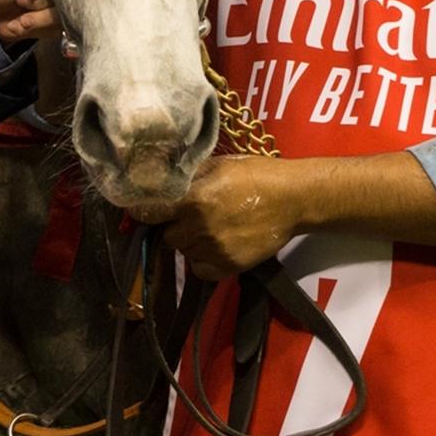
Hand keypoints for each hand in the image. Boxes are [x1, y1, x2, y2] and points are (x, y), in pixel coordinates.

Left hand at [128, 155, 301, 280]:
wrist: (291, 199)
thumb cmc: (254, 174)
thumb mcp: (217, 165)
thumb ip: (187, 177)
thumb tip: (159, 181)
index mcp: (193, 198)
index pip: (148, 212)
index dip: (143, 211)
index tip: (144, 210)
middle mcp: (198, 226)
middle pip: (167, 236)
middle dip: (174, 227)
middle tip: (189, 217)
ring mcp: (213, 249)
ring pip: (184, 252)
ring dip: (190, 243)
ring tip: (208, 229)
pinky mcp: (228, 266)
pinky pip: (200, 270)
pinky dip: (203, 261)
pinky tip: (215, 247)